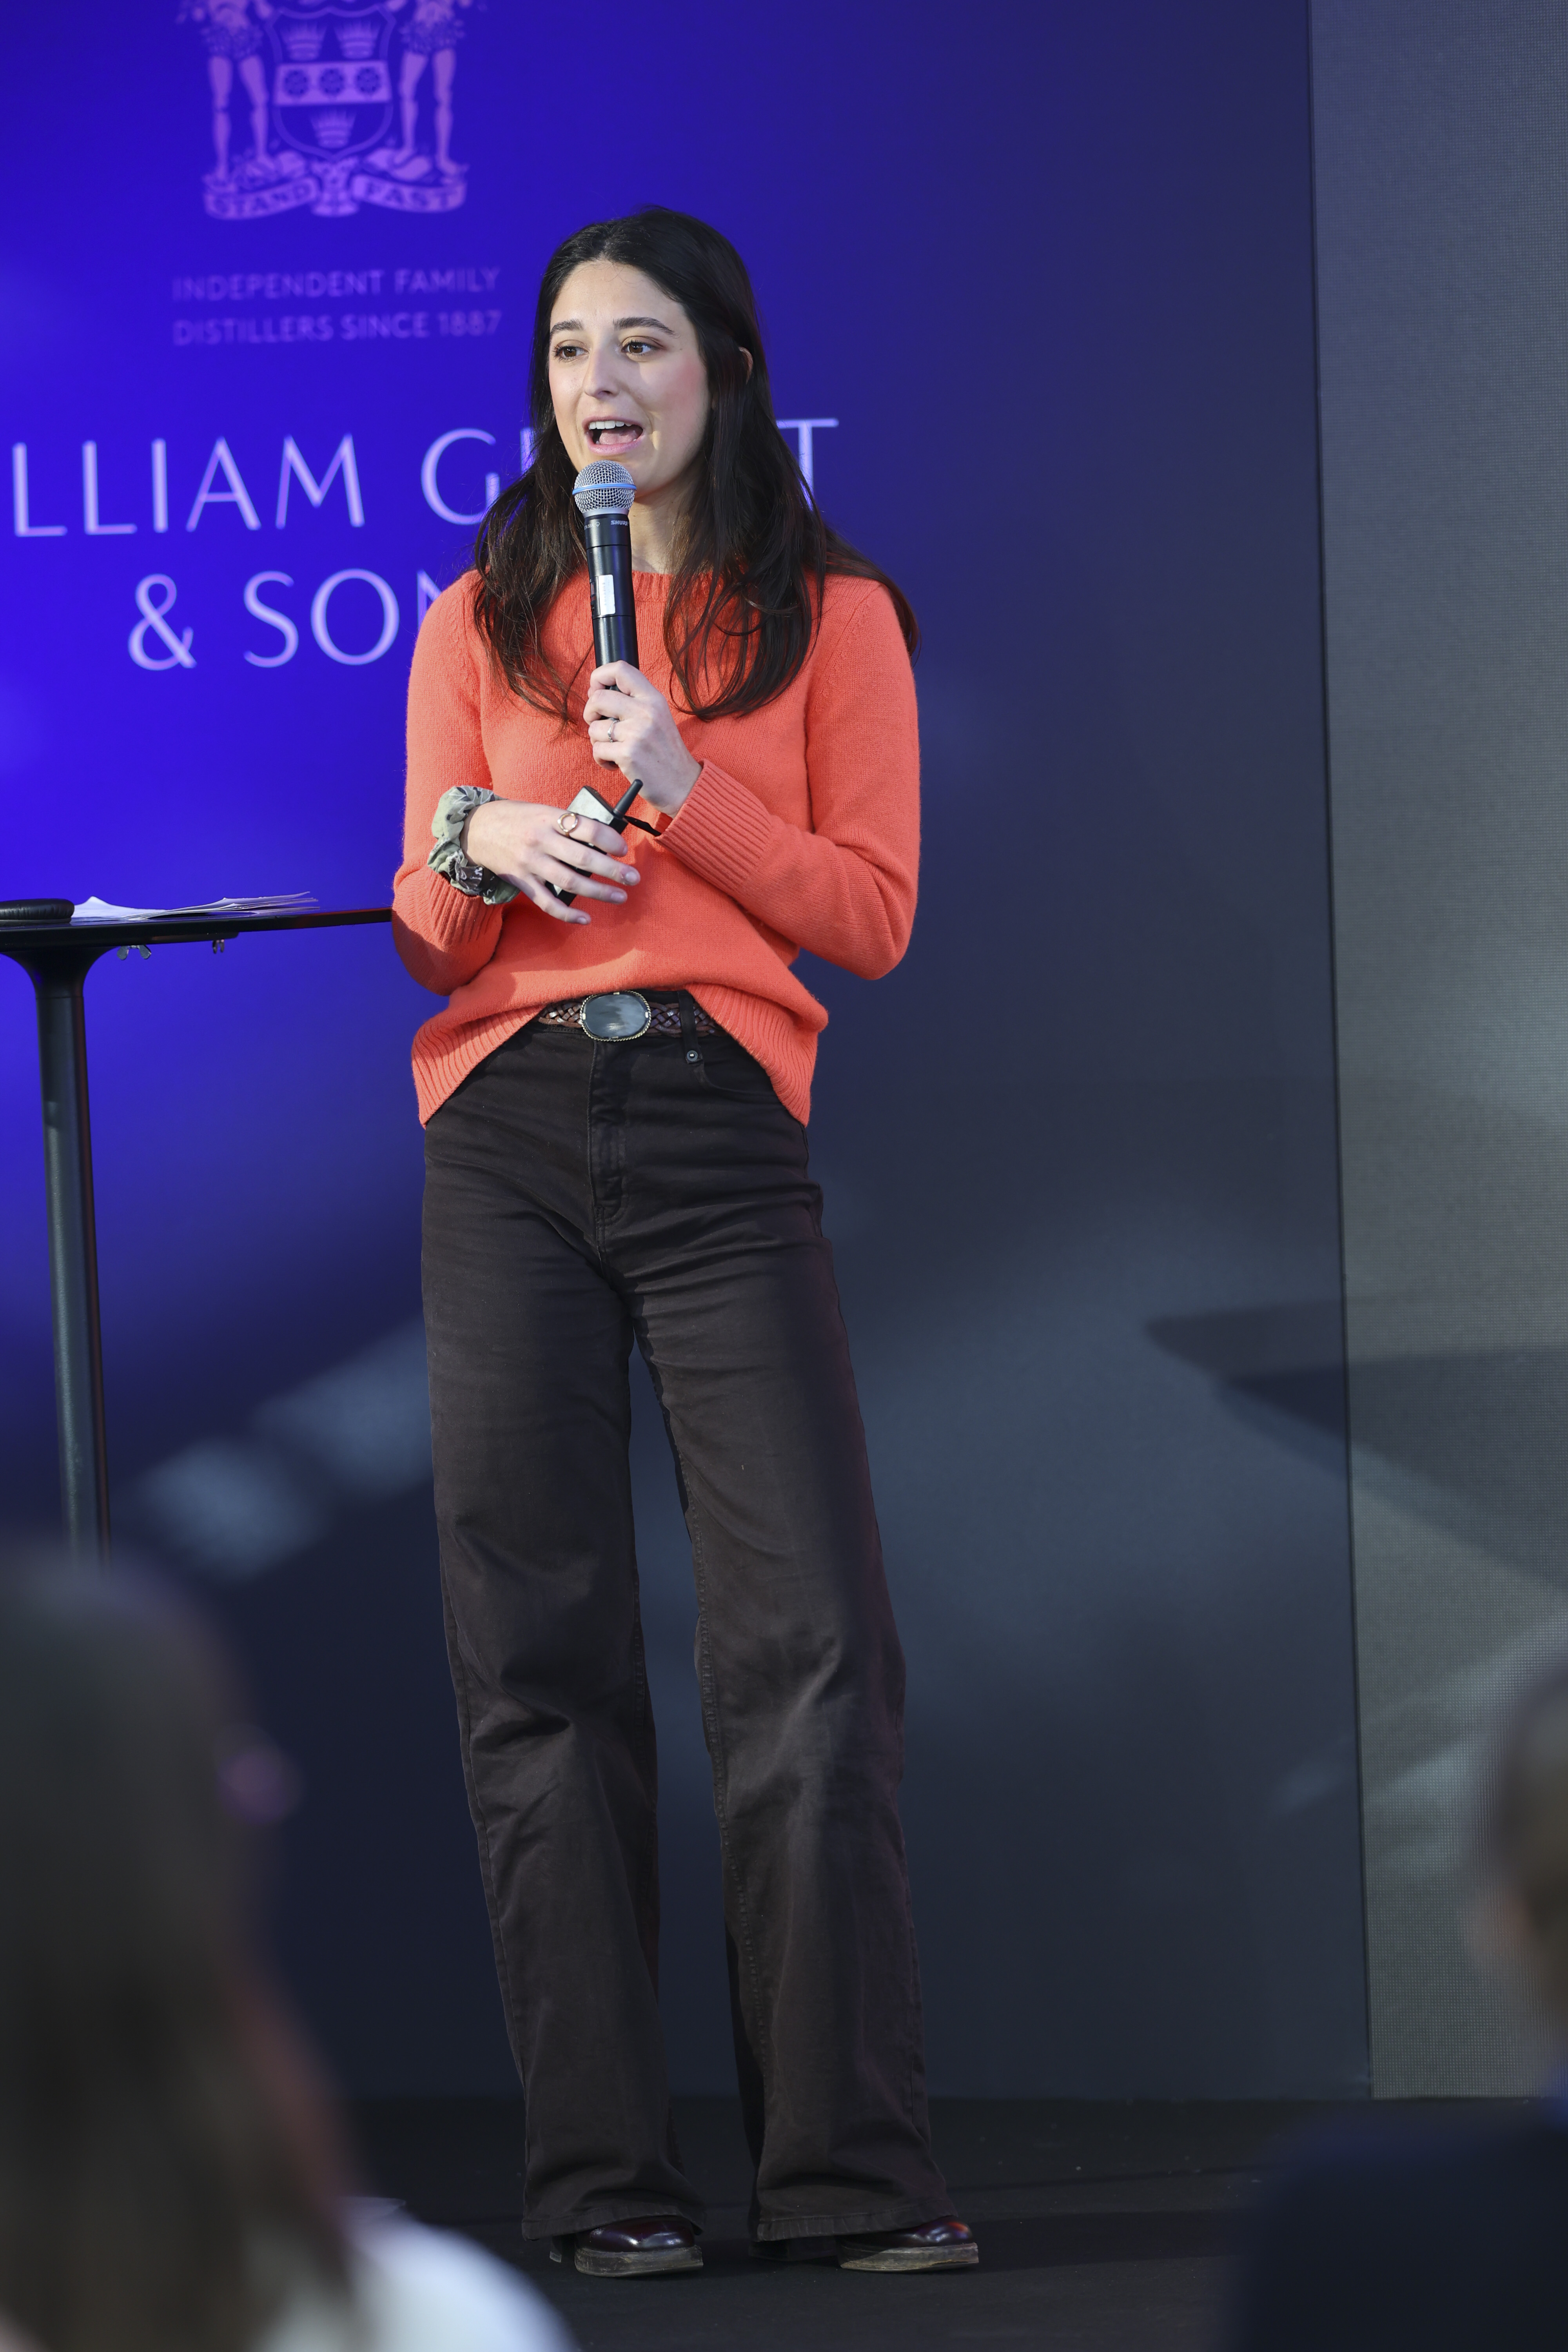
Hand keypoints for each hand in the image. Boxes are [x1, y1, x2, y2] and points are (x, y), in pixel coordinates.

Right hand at [463, 798, 640, 926]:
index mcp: (548, 818)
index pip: (586, 828)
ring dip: (598, 892)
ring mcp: (530, 864)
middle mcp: (540, 841)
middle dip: (612, 870)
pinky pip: (547, 902)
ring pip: (569, 882)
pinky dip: (567, 913)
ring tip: (619, 896)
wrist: (475, 829)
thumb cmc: (517, 818)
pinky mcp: (521, 882)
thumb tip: (604, 838)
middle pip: (582, 858)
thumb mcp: (542, 810)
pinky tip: (585, 919)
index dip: (609, 840)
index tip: (623, 849)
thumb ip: (568, 823)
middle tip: (633, 878)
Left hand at [584, 662, 701, 814]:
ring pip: (594, 728)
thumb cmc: (665, 752)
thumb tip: (594, 692)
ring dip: (598, 741)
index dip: (599, 676)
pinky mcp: (628, 754)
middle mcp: (646, 712)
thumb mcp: (657, 717)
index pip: (620, 669)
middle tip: (599, 725)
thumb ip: (631, 702)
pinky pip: (597, 750)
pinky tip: (616, 763)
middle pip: (598, 698)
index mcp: (653, 699)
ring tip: (615, 748)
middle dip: (590, 713)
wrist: (683, 784)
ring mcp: (637, 733)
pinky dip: (602, 759)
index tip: (595, 690)